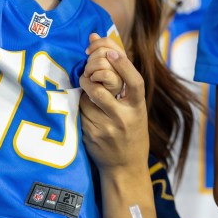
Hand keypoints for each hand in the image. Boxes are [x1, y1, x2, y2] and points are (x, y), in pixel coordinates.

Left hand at [79, 44, 148, 171]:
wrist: (125, 165)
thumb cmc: (132, 131)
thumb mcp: (137, 110)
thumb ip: (126, 86)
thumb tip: (110, 51)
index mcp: (138, 108)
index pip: (135, 82)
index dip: (124, 64)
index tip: (111, 52)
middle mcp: (124, 117)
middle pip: (103, 87)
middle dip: (92, 74)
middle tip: (88, 69)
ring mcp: (105, 127)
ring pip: (87, 98)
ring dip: (84, 88)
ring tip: (86, 85)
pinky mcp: (90, 134)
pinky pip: (79, 111)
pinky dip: (80, 103)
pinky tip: (86, 105)